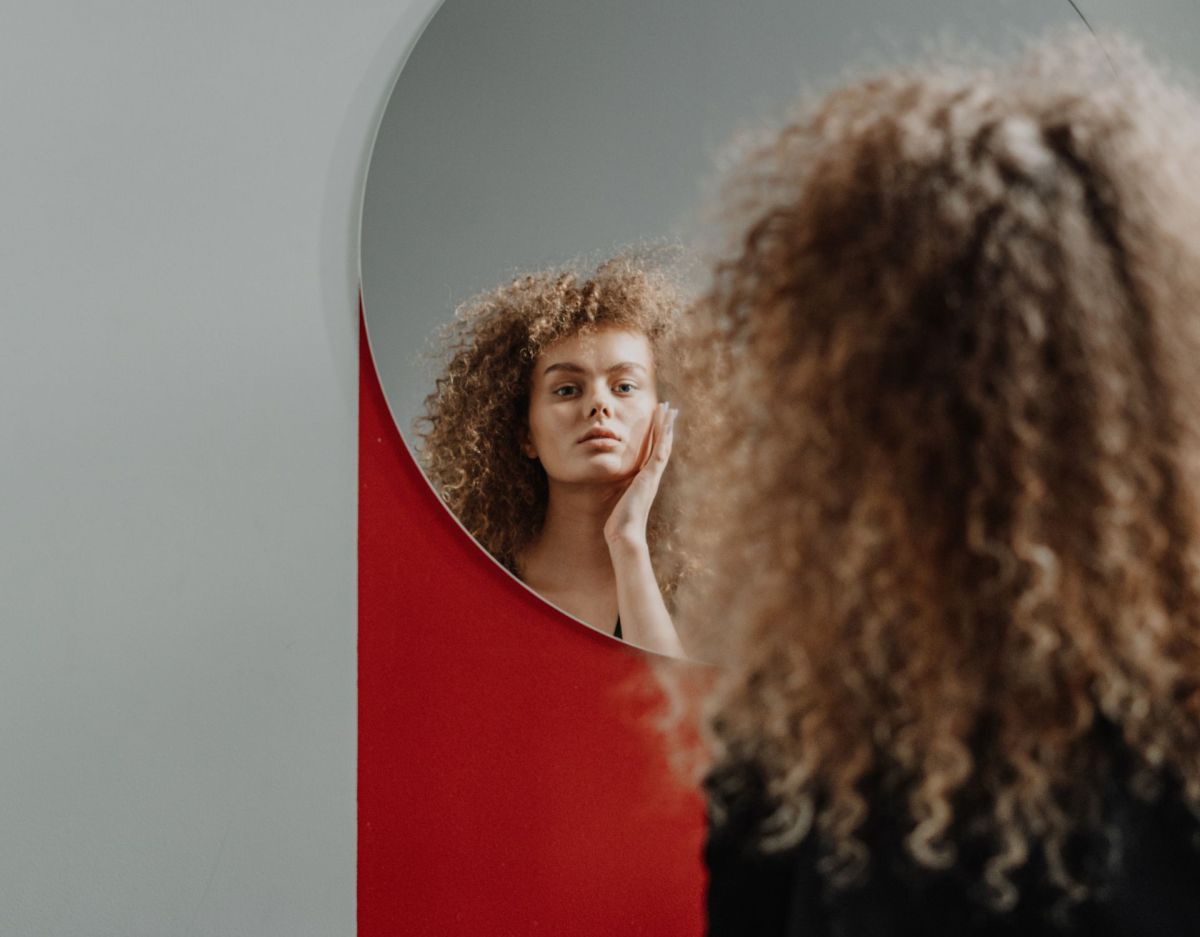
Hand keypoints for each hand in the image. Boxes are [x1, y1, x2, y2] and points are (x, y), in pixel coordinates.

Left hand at [603, 401, 677, 549]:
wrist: (625, 535)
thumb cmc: (620, 523)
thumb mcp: (619, 500)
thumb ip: (620, 491)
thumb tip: (613, 488)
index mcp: (645, 479)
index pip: (653, 452)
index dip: (657, 435)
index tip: (660, 420)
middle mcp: (652, 476)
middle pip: (662, 444)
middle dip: (665, 425)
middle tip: (670, 407)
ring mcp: (652, 476)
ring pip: (663, 445)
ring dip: (666, 426)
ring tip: (670, 409)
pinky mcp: (649, 478)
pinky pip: (659, 454)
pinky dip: (664, 439)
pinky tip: (666, 426)